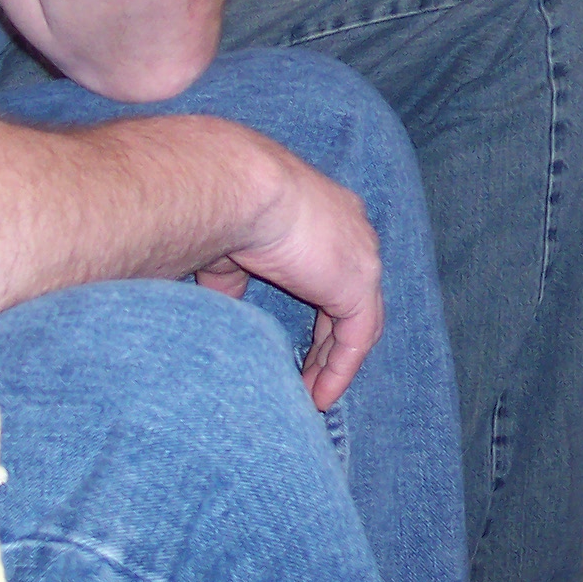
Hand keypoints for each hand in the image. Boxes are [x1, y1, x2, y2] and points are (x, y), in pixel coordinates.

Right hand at [199, 142, 385, 410]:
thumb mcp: (229, 248)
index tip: (297, 341)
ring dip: (335, 360)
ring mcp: (361, 255)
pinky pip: (357, 337)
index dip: (316, 307)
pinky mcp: (359, 283)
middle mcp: (352, 229)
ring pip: (359, 319)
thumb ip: (234, 279)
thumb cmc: (221, 204)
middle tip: (307, 377)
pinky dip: (340, 368)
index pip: (330, 267)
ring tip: (313, 396)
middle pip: (350, 296)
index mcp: (323, 213)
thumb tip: (224, 310)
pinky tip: (320, 395)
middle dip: (330, 339)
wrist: (236, 185)